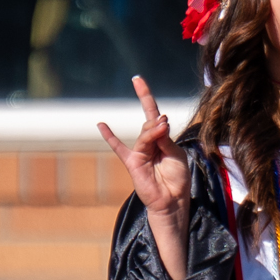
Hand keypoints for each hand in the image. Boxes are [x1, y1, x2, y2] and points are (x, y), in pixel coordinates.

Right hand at [97, 77, 191, 215]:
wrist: (173, 200)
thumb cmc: (177, 178)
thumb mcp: (176, 154)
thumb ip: (165, 139)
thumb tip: (158, 122)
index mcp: (160, 138)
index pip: (152, 113)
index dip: (146, 96)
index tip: (137, 79)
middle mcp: (149, 143)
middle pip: (150, 124)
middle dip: (158, 124)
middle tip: (164, 125)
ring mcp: (139, 152)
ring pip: (144, 135)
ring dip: (152, 131)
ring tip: (162, 127)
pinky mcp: (132, 163)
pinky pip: (119, 148)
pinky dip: (111, 137)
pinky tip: (102, 125)